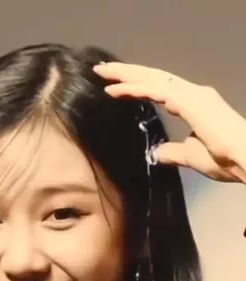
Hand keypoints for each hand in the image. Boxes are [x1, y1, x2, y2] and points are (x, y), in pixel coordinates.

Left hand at [93, 62, 245, 182]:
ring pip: (151, 79)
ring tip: (102, 73)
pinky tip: (114, 90)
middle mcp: (192, 93)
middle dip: (126, 73)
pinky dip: (134, 89)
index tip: (116, 89)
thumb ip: (175, 152)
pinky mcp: (189, 101)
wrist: (245, 158)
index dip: (138, 87)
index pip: (159, 90)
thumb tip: (158, 153)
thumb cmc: (225, 158)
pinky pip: (155, 91)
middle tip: (101, 71)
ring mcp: (191, 94)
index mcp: (194, 104)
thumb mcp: (192, 156)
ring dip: (125, 75)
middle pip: (152, 78)